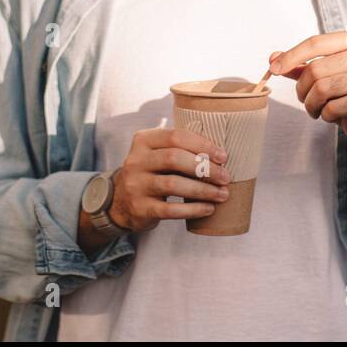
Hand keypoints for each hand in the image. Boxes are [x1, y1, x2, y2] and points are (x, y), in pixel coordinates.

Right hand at [106, 127, 232, 232]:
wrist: (121, 202)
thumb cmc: (152, 173)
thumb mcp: (157, 154)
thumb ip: (180, 148)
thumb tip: (220, 154)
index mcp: (143, 141)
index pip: (175, 136)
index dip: (201, 144)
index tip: (222, 156)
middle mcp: (136, 161)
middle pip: (174, 158)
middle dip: (204, 168)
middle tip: (225, 177)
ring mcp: (136, 185)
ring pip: (173, 184)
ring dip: (203, 190)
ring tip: (222, 194)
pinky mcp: (140, 208)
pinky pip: (170, 209)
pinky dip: (193, 209)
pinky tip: (208, 208)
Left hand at [268, 32, 346, 154]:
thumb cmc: (345, 94)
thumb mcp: (323, 76)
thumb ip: (300, 65)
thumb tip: (273, 58)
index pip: (315, 43)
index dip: (291, 56)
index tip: (273, 69)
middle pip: (315, 69)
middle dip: (302, 88)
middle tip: (304, 99)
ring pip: (321, 89)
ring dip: (311, 104)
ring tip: (316, 109)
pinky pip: (332, 107)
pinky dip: (324, 115)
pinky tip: (332, 115)